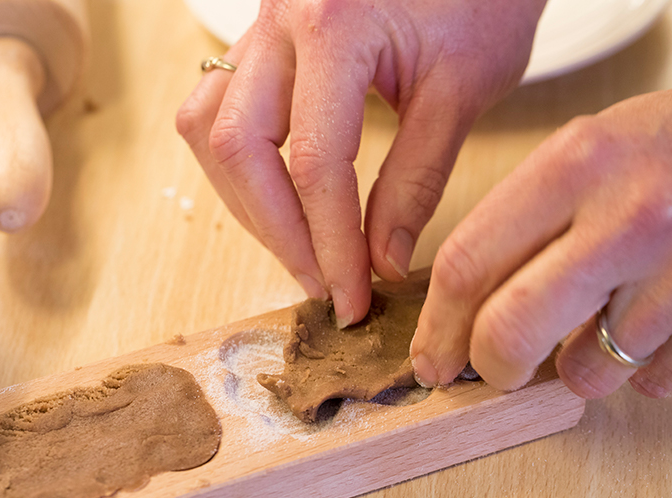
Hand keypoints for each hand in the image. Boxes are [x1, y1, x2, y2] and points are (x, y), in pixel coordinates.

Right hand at [177, 0, 545, 326]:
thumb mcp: (462, 89)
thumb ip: (416, 180)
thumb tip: (381, 261)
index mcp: (335, 23)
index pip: (314, 162)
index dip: (331, 243)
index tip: (352, 296)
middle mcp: (279, 20)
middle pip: (240, 149)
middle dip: (280, 233)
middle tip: (323, 284)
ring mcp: (261, 26)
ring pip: (209, 129)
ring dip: (248, 200)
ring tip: (298, 246)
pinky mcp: (261, 39)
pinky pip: (216, 108)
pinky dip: (239, 163)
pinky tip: (278, 194)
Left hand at [411, 77, 671, 398]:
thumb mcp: (586, 150)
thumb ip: (523, 221)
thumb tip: (465, 310)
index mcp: (575, 165)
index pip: (468, 262)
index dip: (436, 325)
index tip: (430, 355)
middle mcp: (627, 218)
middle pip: (510, 330)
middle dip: (489, 366)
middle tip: (492, 367)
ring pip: (584, 371)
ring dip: (577, 362)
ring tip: (604, 313)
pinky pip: (650, 382)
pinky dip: (639, 366)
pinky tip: (653, 319)